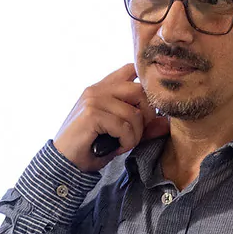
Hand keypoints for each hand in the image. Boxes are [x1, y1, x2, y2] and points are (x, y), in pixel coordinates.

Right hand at [54, 63, 169, 171]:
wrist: (65, 163)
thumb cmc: (93, 147)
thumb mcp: (122, 135)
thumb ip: (143, 127)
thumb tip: (167, 123)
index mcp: (103, 88)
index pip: (131, 70)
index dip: (145, 87)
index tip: (145, 111)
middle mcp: (97, 89)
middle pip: (140, 90)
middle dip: (146, 116)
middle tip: (137, 134)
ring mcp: (93, 100)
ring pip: (134, 113)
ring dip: (135, 135)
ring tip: (124, 144)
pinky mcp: (91, 114)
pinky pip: (124, 126)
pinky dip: (126, 142)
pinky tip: (116, 147)